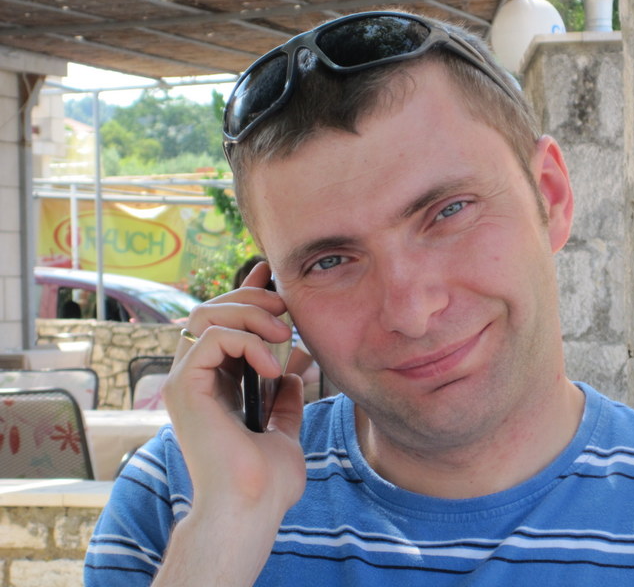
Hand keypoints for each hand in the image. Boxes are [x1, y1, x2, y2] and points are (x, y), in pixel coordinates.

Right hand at [156, 262, 306, 583]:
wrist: (252, 508)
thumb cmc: (266, 482)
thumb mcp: (284, 431)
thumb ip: (285, 401)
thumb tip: (294, 375)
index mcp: (214, 387)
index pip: (221, 325)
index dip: (244, 296)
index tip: (270, 280)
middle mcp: (195, 379)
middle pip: (209, 311)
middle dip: (251, 300)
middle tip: (286, 312)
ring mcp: (185, 382)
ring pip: (205, 315)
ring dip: (250, 315)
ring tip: (283, 335)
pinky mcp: (184, 387)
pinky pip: (211, 338)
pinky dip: (246, 341)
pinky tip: (272, 367)